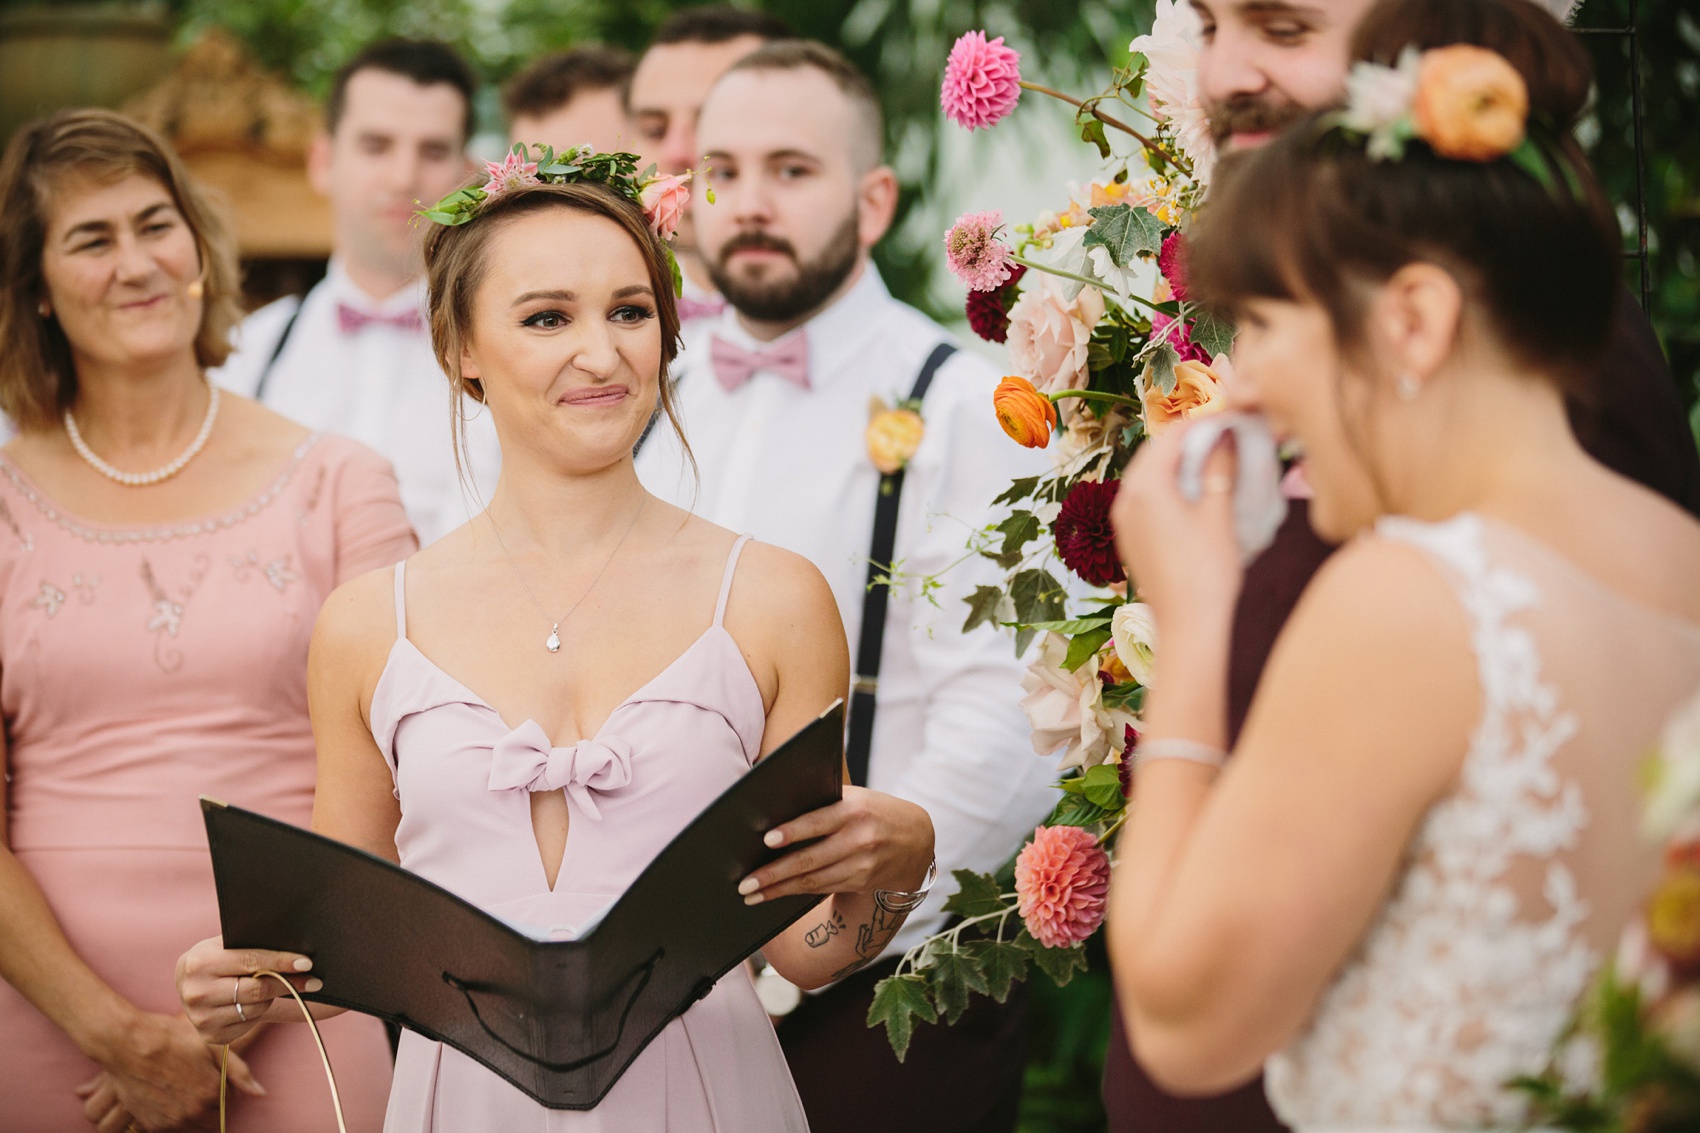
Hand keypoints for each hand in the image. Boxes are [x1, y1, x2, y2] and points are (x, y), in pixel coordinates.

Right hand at [77, 1012, 263, 1130]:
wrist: (130, 1044)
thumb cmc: (173, 1038)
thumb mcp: (213, 1046)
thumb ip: (239, 1072)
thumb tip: (260, 1094)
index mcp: (212, 1094)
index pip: (229, 1106)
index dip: (225, 1093)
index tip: (216, 1080)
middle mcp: (192, 1113)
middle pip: (212, 1121)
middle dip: (212, 1108)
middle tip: (200, 1086)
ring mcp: (170, 1122)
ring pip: (193, 1128)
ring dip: (194, 1115)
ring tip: (185, 1090)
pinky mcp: (150, 1124)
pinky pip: (172, 1129)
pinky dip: (175, 1118)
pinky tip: (169, 1097)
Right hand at [176, 936, 317, 1046]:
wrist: (190, 983)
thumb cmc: (218, 956)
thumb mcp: (226, 943)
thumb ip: (253, 943)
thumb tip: (297, 945)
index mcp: (200, 962)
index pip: (251, 961)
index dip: (282, 962)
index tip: (306, 964)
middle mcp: (196, 992)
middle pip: (258, 989)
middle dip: (288, 983)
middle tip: (313, 980)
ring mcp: (201, 1018)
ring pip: (256, 1008)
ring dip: (270, 997)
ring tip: (269, 985)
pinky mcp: (210, 1036)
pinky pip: (249, 1024)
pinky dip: (257, 1013)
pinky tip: (252, 1002)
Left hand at [738, 787, 933, 904]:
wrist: (917, 840)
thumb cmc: (874, 811)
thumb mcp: (857, 798)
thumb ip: (825, 802)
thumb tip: (777, 808)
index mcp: (855, 810)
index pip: (818, 822)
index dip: (792, 832)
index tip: (766, 840)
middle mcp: (860, 839)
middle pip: (810, 859)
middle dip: (774, 873)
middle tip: (745, 883)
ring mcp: (862, 865)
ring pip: (813, 880)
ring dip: (779, 890)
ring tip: (751, 895)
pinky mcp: (861, 882)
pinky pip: (823, 888)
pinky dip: (797, 892)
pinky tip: (775, 895)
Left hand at [1111, 421, 1244, 631]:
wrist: (1187, 626)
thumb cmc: (1207, 571)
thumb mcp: (1219, 513)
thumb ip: (1219, 468)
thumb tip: (1224, 436)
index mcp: (1146, 486)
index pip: (1172, 436)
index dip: (1202, 424)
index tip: (1229, 418)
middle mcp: (1126, 499)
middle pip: (1155, 453)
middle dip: (1187, 441)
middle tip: (1222, 436)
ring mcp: (1123, 520)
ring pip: (1147, 476)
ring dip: (1176, 464)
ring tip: (1211, 462)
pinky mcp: (1129, 539)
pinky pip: (1144, 499)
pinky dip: (1166, 488)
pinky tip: (1192, 494)